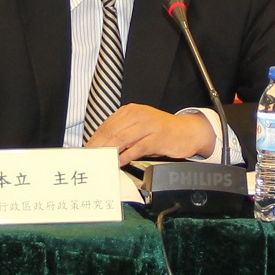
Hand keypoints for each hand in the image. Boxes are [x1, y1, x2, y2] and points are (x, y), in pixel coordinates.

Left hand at [85, 104, 214, 164]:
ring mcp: (148, 125)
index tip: (86, 151)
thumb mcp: (140, 129)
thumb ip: (122, 135)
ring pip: (122, 138)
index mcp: (131, 112)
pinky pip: (138, 147)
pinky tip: (119, 162)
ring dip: (109, 151)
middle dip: (98, 146)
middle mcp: (138, 115)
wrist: (188, 131)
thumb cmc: (161, 132)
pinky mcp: (158, 137)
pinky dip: (126, 156)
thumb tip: (102, 149)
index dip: (94, 139)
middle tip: (89, 159)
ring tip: (100, 162)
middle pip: (112, 131)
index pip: (107, 125)